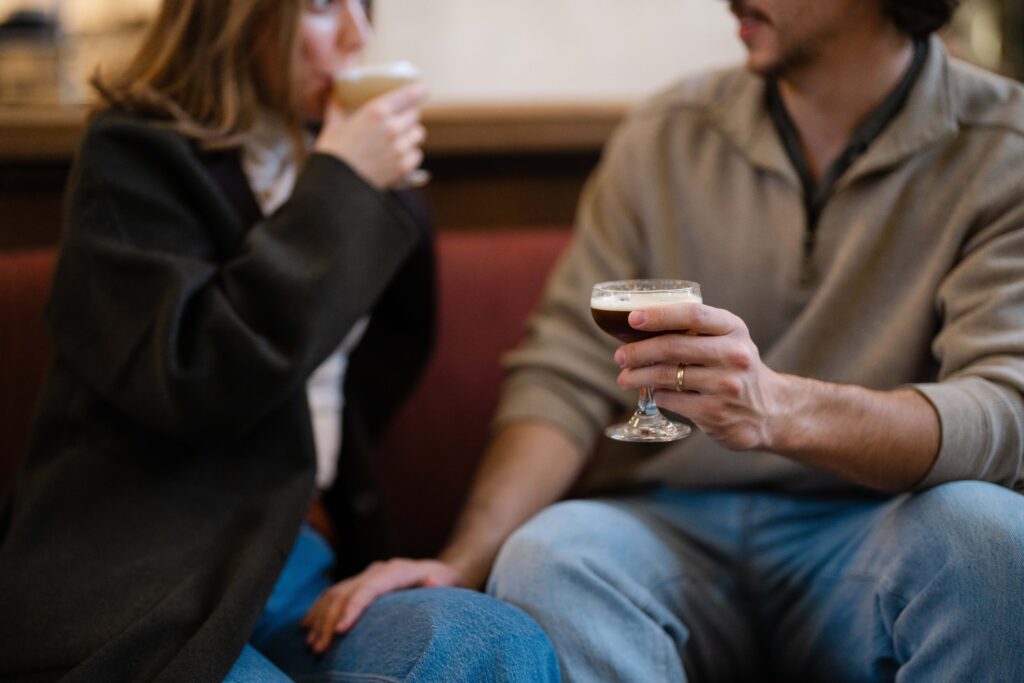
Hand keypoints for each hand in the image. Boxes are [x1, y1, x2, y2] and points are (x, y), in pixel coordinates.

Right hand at [300, 558, 460, 653]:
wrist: (439, 572)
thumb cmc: (445, 583)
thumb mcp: (449, 583)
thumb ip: (440, 583)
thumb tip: (432, 581)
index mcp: (396, 571)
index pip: (368, 588)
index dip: (353, 607)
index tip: (340, 631)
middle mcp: (377, 571)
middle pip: (345, 592)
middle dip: (329, 621)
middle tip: (320, 648)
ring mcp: (366, 576)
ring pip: (334, 593)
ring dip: (320, 618)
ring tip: (313, 644)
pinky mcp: (359, 583)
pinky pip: (333, 594)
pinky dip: (318, 610)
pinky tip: (306, 627)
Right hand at [313, 83, 427, 189]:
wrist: (336, 186)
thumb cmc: (333, 154)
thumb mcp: (332, 125)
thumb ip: (337, 107)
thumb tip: (336, 95)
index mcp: (376, 112)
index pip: (408, 95)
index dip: (419, 90)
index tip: (424, 89)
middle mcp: (392, 128)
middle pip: (415, 114)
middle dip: (408, 115)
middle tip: (399, 120)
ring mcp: (400, 148)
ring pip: (419, 134)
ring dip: (411, 134)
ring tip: (399, 138)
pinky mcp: (403, 167)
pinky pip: (417, 154)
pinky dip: (410, 154)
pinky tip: (399, 155)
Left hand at [613, 302, 788, 450]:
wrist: (770, 411)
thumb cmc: (737, 367)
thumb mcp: (729, 340)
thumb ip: (697, 330)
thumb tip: (641, 326)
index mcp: (733, 329)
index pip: (693, 315)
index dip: (659, 315)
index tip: (633, 319)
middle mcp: (733, 355)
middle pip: (672, 346)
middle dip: (637, 351)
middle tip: (619, 356)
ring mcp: (724, 386)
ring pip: (665, 375)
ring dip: (637, 376)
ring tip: (624, 377)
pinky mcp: (714, 412)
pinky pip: (671, 399)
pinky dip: (654, 394)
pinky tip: (649, 392)